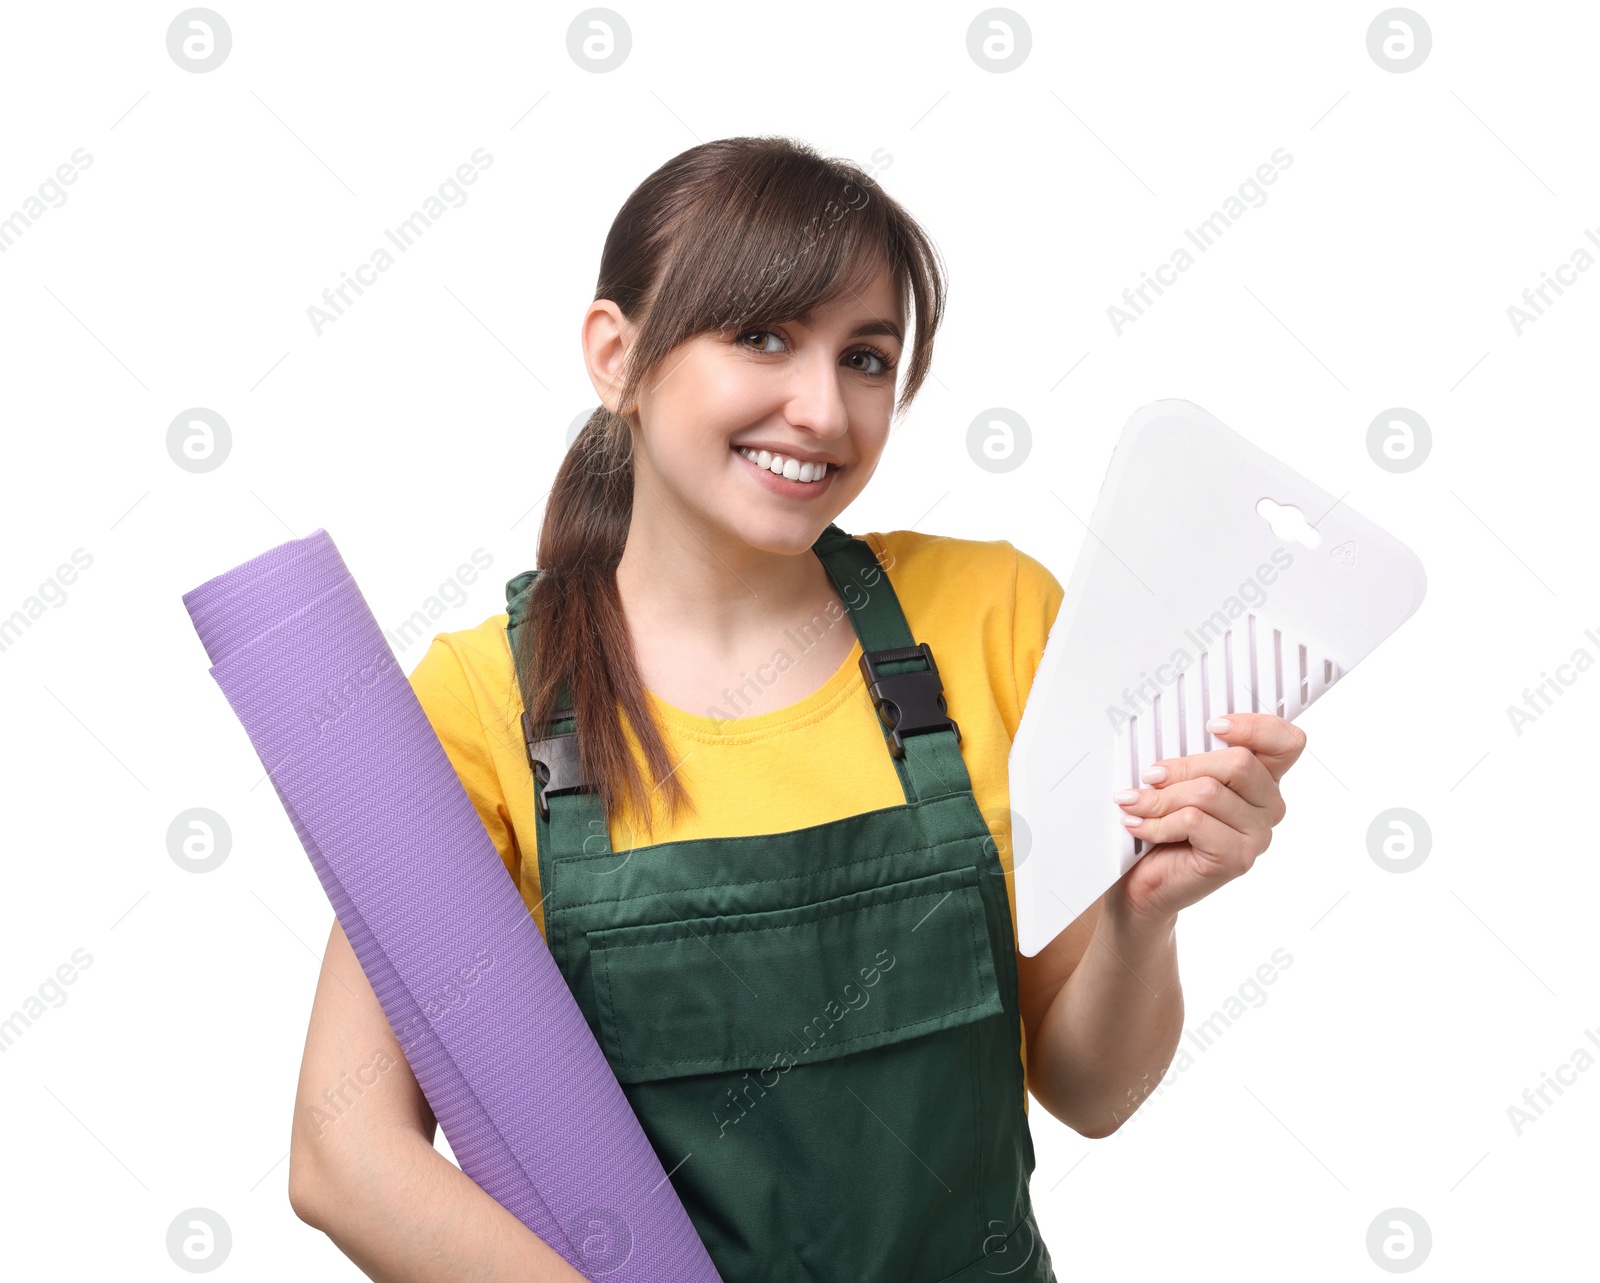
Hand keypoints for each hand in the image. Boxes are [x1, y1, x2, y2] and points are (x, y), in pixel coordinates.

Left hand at [1106, 713, 1306, 924]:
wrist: (1147, 885)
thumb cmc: (1165, 829)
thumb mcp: (1181, 783)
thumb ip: (1194, 760)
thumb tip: (1170, 735)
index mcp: (1263, 780)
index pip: (1286, 742)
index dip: (1255, 727)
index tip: (1213, 726)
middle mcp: (1269, 807)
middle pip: (1238, 763)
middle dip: (1182, 766)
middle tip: (1148, 776)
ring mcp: (1257, 836)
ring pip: (1208, 792)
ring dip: (1160, 797)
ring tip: (1134, 804)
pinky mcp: (1237, 859)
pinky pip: (1193, 821)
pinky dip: (1157, 821)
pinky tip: (1138, 825)